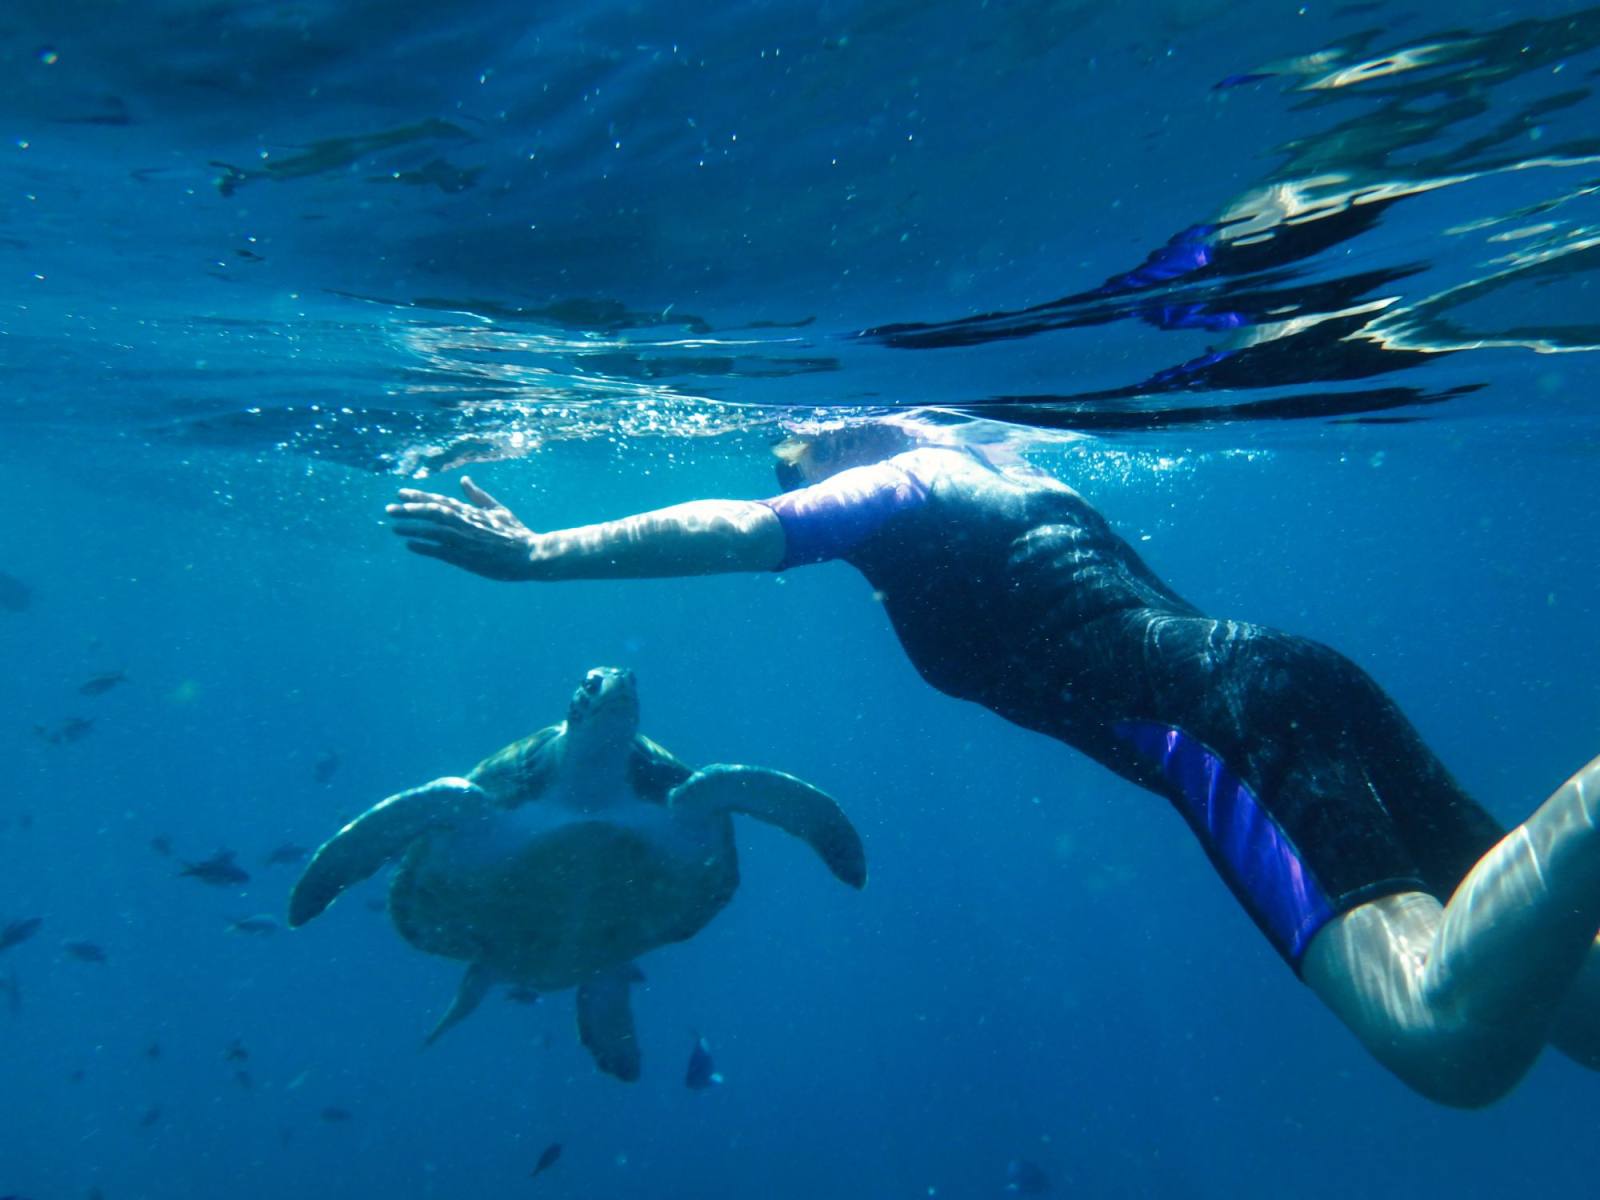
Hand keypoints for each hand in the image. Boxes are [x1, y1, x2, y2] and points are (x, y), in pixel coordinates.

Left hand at [386, 477, 538, 580]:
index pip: (439, 501)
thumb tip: (464, 479)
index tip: (401, 493)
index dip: (419, 497)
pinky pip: (440, 551)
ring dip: (411, 527)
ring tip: (393, 526)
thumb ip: (478, 496)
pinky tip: (409, 544)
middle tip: (389, 509)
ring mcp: (464, 540)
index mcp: (471, 511)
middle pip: (431, 512)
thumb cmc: (516, 533)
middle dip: (409, 510)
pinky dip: (424, 546)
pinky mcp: (466, 557)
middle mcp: (465, 523)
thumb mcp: (498, 509)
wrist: (530, 554)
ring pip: (432, 529)